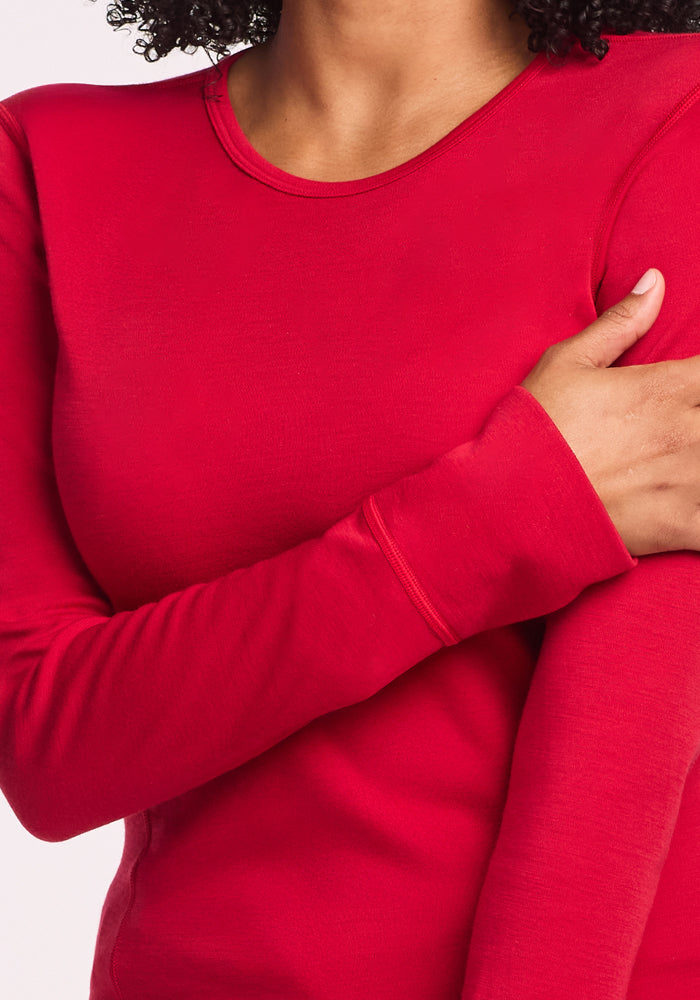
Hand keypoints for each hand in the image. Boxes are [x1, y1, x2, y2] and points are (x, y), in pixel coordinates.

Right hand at [520, 268, 699, 556]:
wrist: (509, 501)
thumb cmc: (535, 430)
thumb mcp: (567, 362)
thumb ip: (621, 322)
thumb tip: (657, 279)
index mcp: (667, 387)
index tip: (696, 390)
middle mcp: (688, 430)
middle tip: (689, 430)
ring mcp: (689, 480)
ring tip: (690, 464)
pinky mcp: (681, 525)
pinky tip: (698, 506)